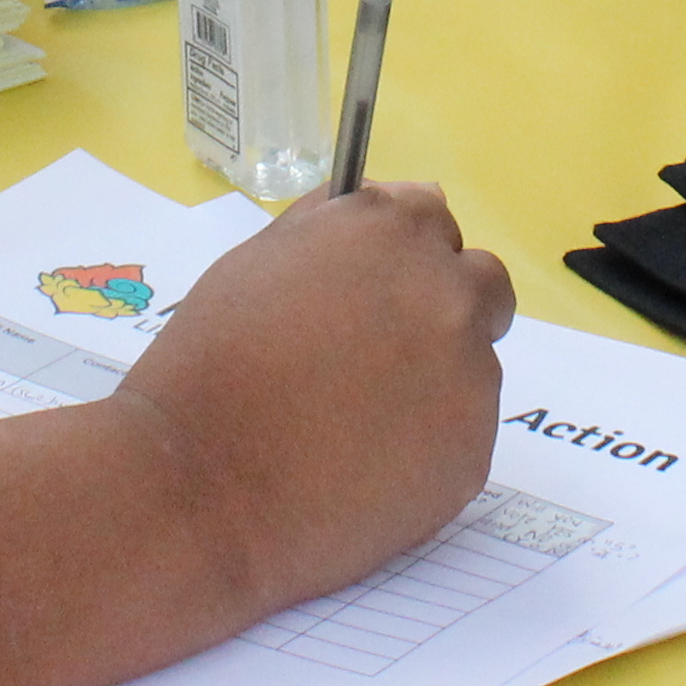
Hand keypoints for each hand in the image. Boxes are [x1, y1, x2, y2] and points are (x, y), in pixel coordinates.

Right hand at [108, 183, 514, 609]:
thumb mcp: (257, 262)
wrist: (202, 481)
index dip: (400, 254)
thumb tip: (376, 204)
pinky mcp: (473, 453)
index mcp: (392, 233)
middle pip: (482, 285)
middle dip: (443, 308)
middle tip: (379, 354)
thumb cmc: (211, 362)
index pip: (431, 217)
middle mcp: (447, 294)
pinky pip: (460, 438)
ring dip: (432, 382)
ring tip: (350, 424)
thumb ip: (331, 227)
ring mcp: (470, 376)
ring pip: (473, 368)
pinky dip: (425, 447)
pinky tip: (360, 467)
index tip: (370, 287)